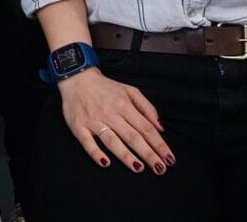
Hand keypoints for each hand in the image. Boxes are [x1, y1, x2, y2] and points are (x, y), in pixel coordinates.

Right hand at [57, 68, 172, 173]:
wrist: (77, 78)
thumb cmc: (106, 87)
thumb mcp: (130, 90)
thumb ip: (147, 107)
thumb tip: (161, 127)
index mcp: (124, 105)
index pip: (146, 128)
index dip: (159, 144)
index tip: (169, 158)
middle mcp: (110, 113)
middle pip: (132, 137)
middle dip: (148, 154)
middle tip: (160, 169)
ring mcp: (94, 121)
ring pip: (112, 141)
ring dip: (126, 156)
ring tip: (139, 168)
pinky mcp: (78, 126)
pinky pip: (87, 143)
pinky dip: (96, 153)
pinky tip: (106, 163)